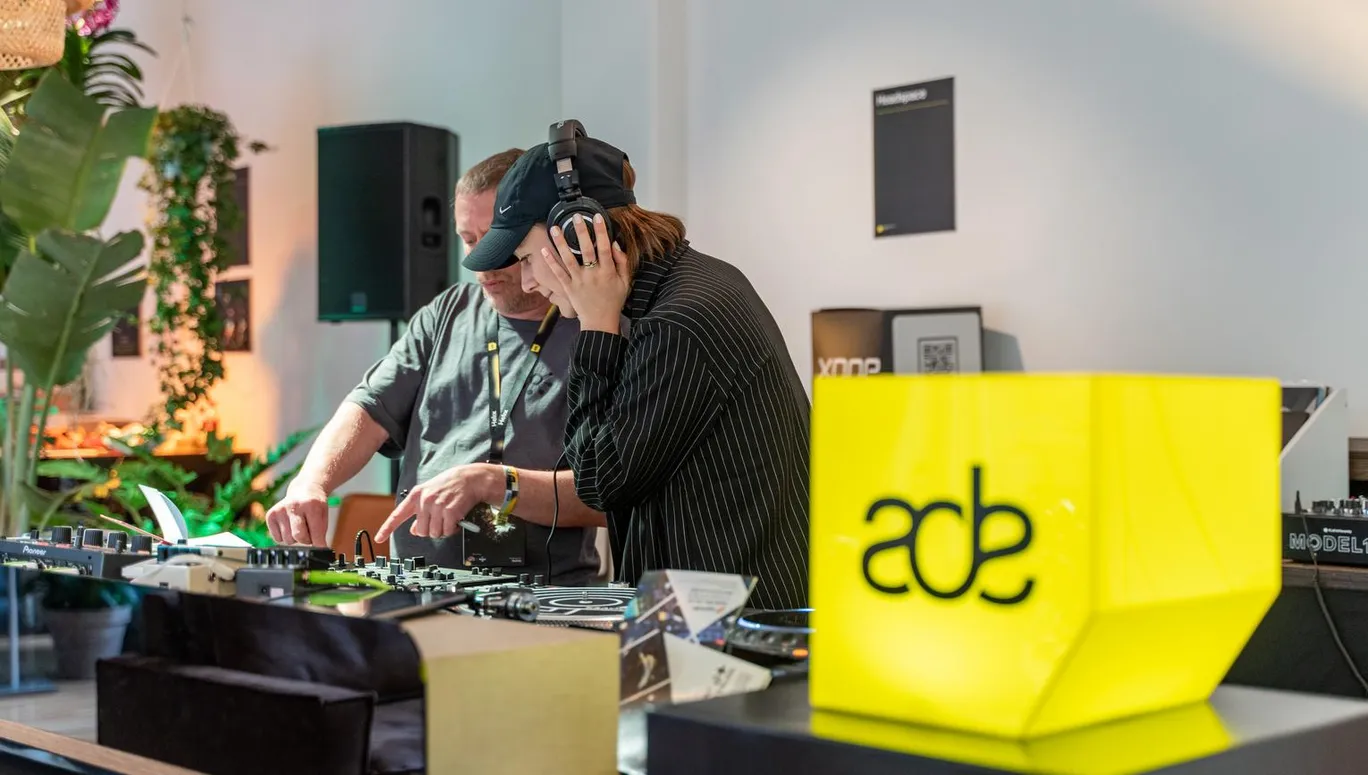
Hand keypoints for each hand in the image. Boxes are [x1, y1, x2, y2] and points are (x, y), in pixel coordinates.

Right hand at [266, 482, 328, 546]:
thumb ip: (320, 533)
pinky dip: (284, 537)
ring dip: (295, 538)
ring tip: (299, 526)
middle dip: (306, 540)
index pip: (315, 532)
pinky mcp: (270, 515)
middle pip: (298, 536)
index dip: (319, 544)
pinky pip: (278, 539)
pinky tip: (289, 525)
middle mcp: (293, 506)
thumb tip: (319, 550)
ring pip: (288, 540)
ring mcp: (280, 510)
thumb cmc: (314, 506)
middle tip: (309, 533)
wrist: (304, 490)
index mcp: (311, 505)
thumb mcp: (323, 516)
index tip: (321, 550)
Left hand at [374, 463, 502, 541]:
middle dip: (429, 530)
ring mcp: (437, 506)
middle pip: (419, 531)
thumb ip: (419, 511)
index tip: (379, 538)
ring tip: (447, 519)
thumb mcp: (430, 494)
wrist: (470, 479)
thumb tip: (413, 530)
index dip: (387, 528)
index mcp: (416, 495)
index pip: (397, 515)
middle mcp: (424, 501)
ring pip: (433, 533)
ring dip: (442, 530)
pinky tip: (455, 520)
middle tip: (438, 521)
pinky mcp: (450, 512)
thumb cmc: (449, 486)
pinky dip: (451, 529)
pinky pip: (446, 531)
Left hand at [539, 212, 630, 332]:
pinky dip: (551, 262)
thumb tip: (615, 243)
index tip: (598, 217)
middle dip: (581, 232)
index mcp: (608, 272)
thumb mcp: (625, 282)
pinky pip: (558, 273)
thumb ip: (622, 262)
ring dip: (561, 243)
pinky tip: (544, 250)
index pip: (605, 248)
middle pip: (586, 250)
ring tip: (555, 228)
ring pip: (569, 259)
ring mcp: (579, 281)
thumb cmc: (614, 301)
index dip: (601, 231)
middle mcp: (593, 275)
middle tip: (575, 217)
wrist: (600, 322)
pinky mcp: (568, 288)